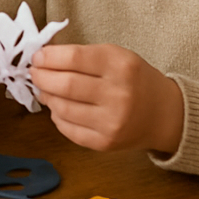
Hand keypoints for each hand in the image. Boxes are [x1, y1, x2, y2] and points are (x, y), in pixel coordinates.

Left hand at [30, 43, 184, 152]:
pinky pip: (68, 129)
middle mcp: (119, 94)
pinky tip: (60, 108)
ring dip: (47, 97)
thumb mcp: (116, 56)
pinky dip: (57, 116)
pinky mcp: (106, 143)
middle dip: (42, 77)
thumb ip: (82, 55)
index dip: (48, 57)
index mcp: (121, 66)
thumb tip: (42, 57)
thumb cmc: (134, 80)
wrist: (163, 114)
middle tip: (35, 73)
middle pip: (65, 85)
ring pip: (63, 109)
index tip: (37, 56)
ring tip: (46, 90)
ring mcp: (112, 122)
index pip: (74, 58)